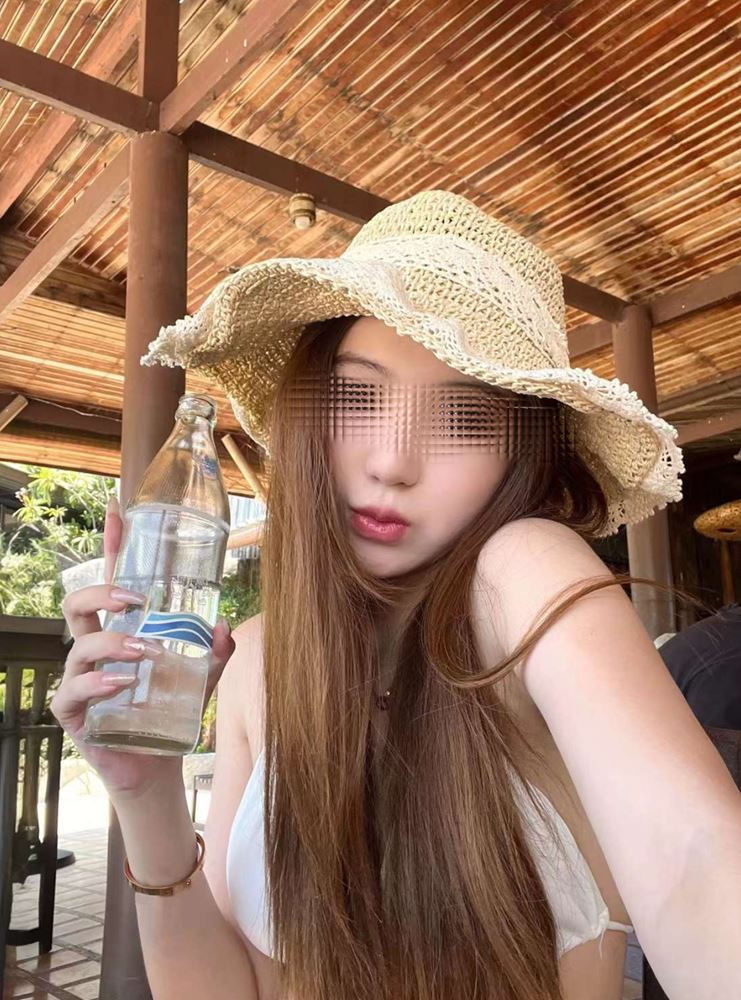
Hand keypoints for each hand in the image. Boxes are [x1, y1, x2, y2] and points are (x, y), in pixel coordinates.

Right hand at [51, 497, 235, 800]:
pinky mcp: (74, 714)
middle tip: (136, 599)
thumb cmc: (169, 712)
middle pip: (78, 606)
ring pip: (80, 647)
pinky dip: (98, 684)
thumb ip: (215, 652)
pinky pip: (74, 692)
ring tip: (147, 650)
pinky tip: (123, 683)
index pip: (111, 582)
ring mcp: (80, 681)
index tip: (117, 510)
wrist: (156, 766)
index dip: (112, 546)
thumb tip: (226, 624)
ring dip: (114, 643)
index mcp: (120, 632)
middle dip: (102, 593)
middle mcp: (94, 651)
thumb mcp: (201, 677)